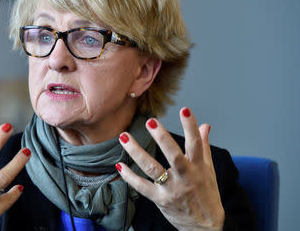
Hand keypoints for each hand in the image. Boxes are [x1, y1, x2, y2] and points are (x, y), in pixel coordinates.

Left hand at [117, 108, 224, 230]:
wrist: (205, 227)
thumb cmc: (207, 194)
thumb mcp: (209, 170)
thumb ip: (204, 146)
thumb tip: (205, 125)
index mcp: (198, 167)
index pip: (196, 144)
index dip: (191, 127)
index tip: (185, 109)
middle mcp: (185, 177)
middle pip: (173, 156)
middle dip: (162, 139)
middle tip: (150, 121)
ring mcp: (171, 189)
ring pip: (152, 169)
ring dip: (137, 152)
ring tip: (124, 137)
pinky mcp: (160, 200)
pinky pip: (142, 187)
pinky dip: (129, 176)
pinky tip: (119, 164)